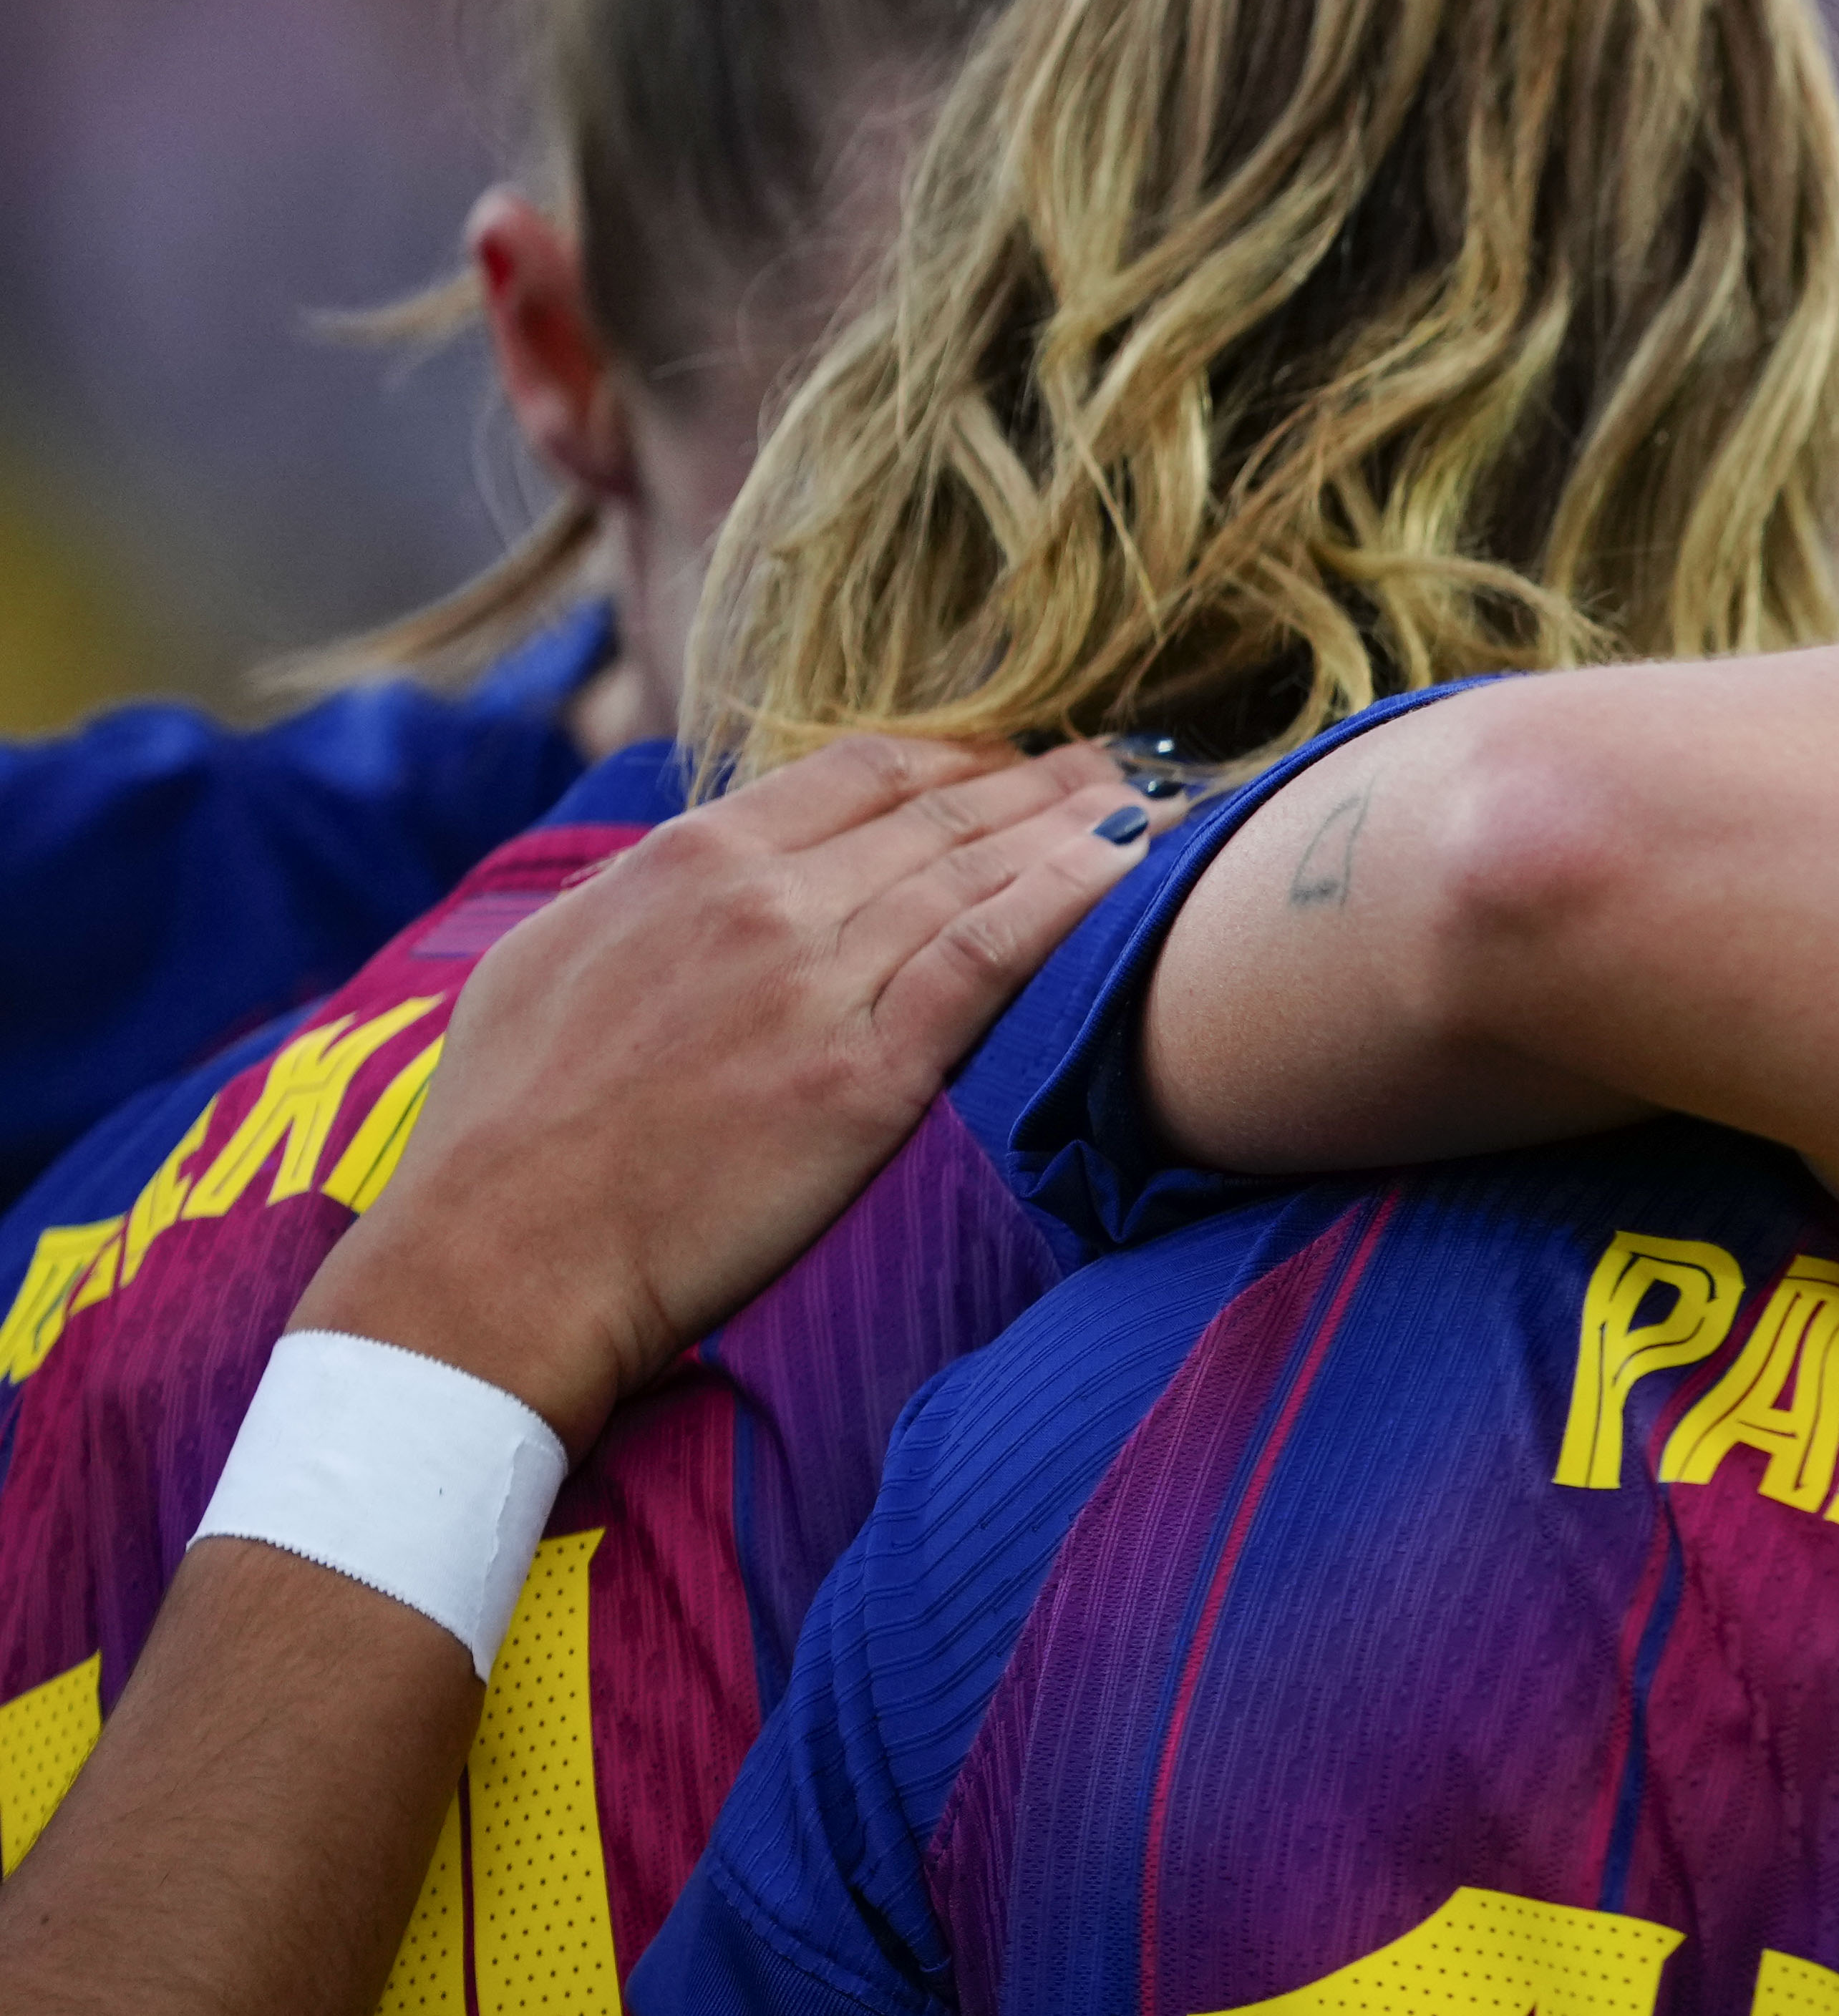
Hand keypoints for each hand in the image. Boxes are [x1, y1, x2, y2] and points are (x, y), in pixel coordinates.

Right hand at [293, 735, 1141, 1446]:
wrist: (502, 1256)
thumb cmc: (504, 1126)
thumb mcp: (555, 956)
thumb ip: (645, 894)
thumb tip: (696, 864)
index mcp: (687, 860)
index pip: (862, 772)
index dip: (958, 759)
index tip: (1017, 759)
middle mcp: (764, 901)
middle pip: (941, 812)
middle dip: (1043, 779)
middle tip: (1122, 760)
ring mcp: (820, 984)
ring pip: (981, 871)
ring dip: (1082, 824)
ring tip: (1159, 802)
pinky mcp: (868, 1076)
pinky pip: (993, 957)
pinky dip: (1072, 898)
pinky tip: (1133, 864)